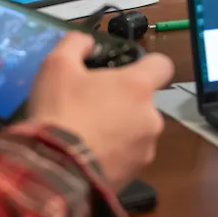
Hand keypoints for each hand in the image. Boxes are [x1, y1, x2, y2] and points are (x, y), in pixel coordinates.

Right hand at [27, 32, 173, 189]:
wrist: (56, 169)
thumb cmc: (61, 110)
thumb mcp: (57, 65)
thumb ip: (76, 43)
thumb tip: (87, 42)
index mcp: (137, 86)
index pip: (162, 65)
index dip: (146, 64)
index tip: (124, 69)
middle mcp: (151, 117)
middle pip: (144, 101)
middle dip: (122, 101)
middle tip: (91, 103)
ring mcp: (146, 149)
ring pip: (137, 130)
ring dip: (119, 129)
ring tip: (86, 133)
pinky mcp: (136, 174)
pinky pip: (127, 156)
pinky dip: (113, 153)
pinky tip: (88, 154)